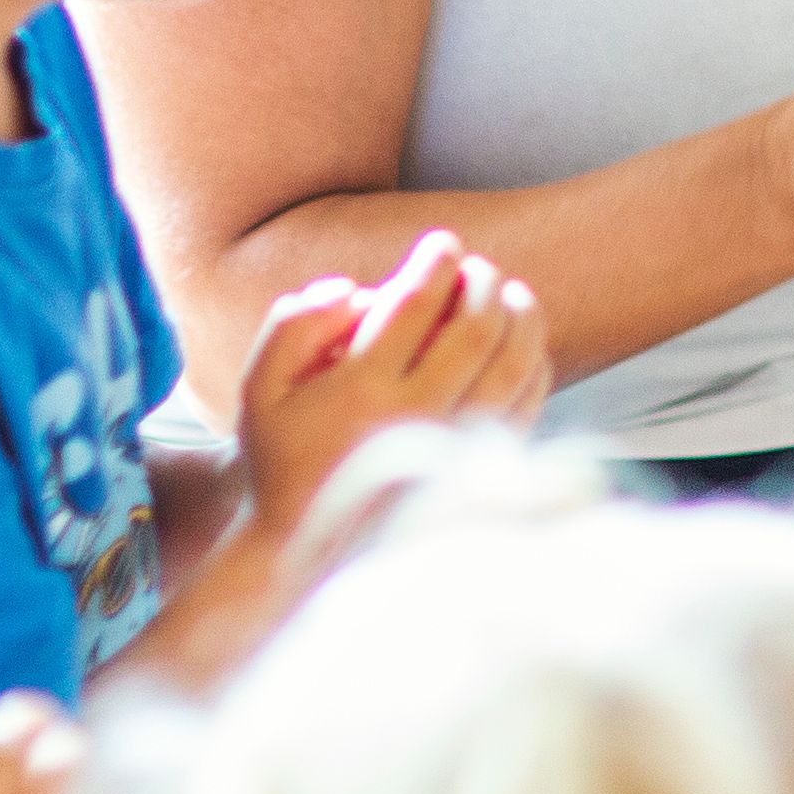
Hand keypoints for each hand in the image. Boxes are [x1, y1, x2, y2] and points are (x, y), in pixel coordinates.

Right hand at [236, 229, 549, 540]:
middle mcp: (414, 416)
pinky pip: (524, 408)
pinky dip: (533, 367)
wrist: (300, 549)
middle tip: (478, 266)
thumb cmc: (279, 457)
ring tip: (513, 294)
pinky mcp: (474, 473)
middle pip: (475, 328)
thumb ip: (294, 324)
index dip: (436, 262)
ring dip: (521, 319)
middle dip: (483, 282)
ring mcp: (452, 446)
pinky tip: (525, 347)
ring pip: (512, 366)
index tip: (444, 243)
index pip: (415, 303)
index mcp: (359, 389)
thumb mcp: (260, 388)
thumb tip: (353, 287)